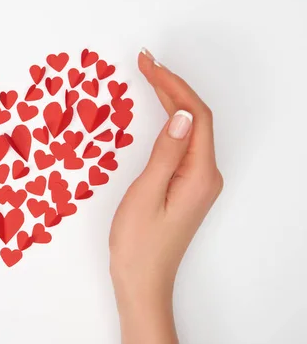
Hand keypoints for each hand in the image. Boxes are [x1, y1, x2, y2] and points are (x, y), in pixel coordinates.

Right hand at [109, 49, 222, 343]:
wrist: (142, 281)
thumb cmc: (138, 244)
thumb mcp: (146, 194)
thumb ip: (166, 153)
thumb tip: (182, 114)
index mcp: (199, 174)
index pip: (194, 116)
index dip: (173, 85)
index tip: (148, 64)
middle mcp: (206, 175)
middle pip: (195, 118)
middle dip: (171, 86)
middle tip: (144, 62)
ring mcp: (198, 181)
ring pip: (190, 129)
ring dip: (171, 100)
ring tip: (148, 76)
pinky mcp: (187, 186)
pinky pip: (183, 143)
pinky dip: (169, 121)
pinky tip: (157, 111)